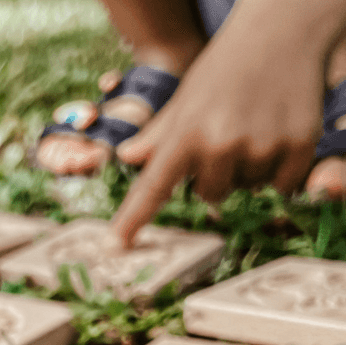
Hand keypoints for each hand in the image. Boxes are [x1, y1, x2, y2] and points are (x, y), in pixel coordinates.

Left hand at [111, 10, 324, 246]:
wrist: (281, 31)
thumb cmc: (225, 69)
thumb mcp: (184, 100)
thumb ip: (158, 136)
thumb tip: (127, 158)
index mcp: (185, 134)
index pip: (152, 187)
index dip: (133, 219)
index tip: (115, 245)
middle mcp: (219, 144)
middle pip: (210, 195)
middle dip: (216, 174)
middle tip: (228, 135)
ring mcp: (260, 146)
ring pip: (248, 188)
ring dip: (250, 168)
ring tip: (255, 127)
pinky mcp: (298, 145)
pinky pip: (282, 185)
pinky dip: (281, 169)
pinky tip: (278, 133)